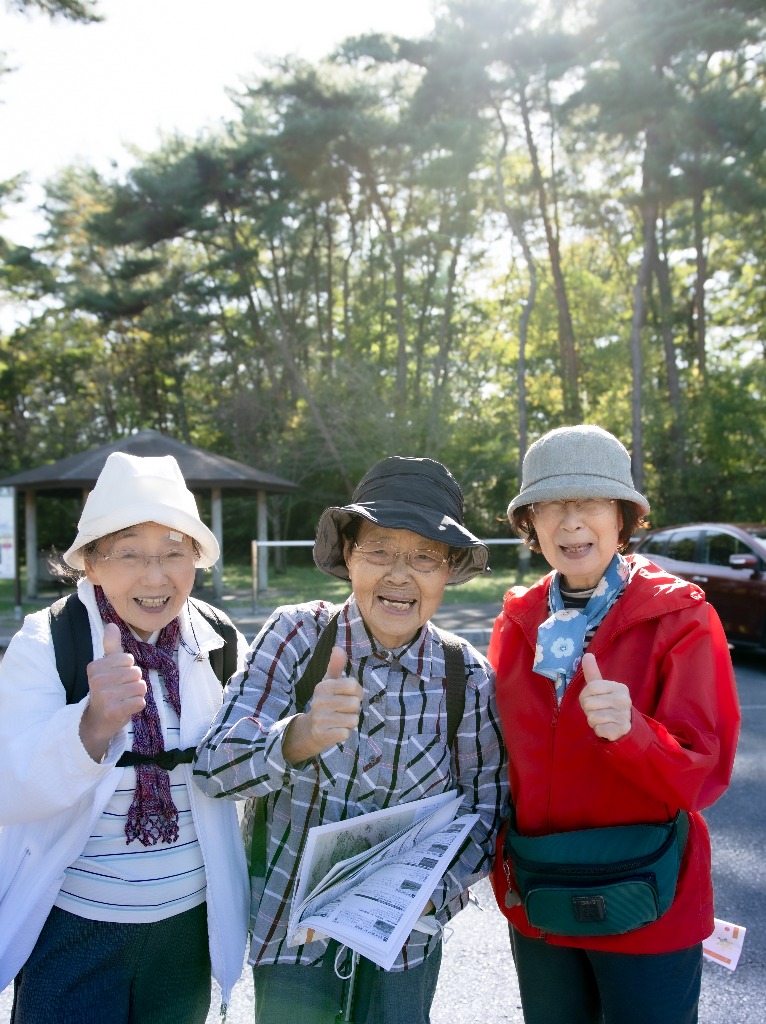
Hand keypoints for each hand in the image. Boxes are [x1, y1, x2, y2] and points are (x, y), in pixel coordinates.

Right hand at [79, 623, 146, 761]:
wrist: (97, 720)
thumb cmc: (106, 690)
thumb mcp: (106, 667)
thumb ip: (111, 646)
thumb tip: (111, 625)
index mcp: (95, 667)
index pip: (129, 659)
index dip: (128, 669)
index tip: (116, 679)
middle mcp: (97, 680)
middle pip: (136, 673)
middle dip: (134, 683)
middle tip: (121, 692)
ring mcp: (104, 696)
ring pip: (141, 687)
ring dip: (137, 694)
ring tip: (124, 699)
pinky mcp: (114, 711)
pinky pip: (140, 702)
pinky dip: (138, 705)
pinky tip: (126, 708)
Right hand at [282, 646, 362, 762]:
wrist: (311, 730)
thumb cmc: (327, 703)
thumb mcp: (330, 683)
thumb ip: (336, 666)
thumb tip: (338, 647)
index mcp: (323, 686)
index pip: (354, 686)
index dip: (357, 693)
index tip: (349, 696)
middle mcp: (319, 700)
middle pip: (355, 704)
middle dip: (353, 709)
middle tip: (342, 710)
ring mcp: (320, 718)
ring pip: (353, 719)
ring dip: (350, 722)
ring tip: (338, 720)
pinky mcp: (322, 734)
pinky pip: (346, 733)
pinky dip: (344, 733)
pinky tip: (335, 730)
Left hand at [579, 653, 631, 741]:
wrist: (624, 726)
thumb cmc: (608, 704)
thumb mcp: (601, 688)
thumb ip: (593, 673)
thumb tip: (587, 655)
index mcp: (620, 687)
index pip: (590, 687)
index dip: (585, 696)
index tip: (593, 699)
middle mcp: (624, 700)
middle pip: (588, 703)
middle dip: (588, 710)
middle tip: (599, 711)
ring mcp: (624, 716)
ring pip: (592, 717)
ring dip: (593, 720)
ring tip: (603, 719)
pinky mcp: (621, 730)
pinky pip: (598, 729)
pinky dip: (598, 730)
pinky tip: (606, 728)